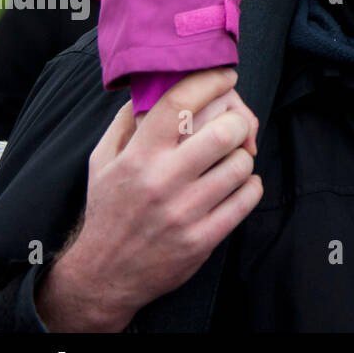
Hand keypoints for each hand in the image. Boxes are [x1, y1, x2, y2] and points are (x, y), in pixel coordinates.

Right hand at [35, 68, 262, 332]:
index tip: (227, 76)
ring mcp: (184, 213)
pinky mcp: (202, 240)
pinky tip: (237, 185)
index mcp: (138, 157)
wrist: (103, 276)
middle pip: (225, 132)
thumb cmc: (109, 210)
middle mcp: (162, 182)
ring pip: (241, 165)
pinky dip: (250, 186)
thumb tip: (152, 86)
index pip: (178, 104)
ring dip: (244, 156)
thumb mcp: (103, 161)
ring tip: (232, 159)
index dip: (210, 81)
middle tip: (235, 125)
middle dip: (238, 122)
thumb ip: (126, 121)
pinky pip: (247, 199)